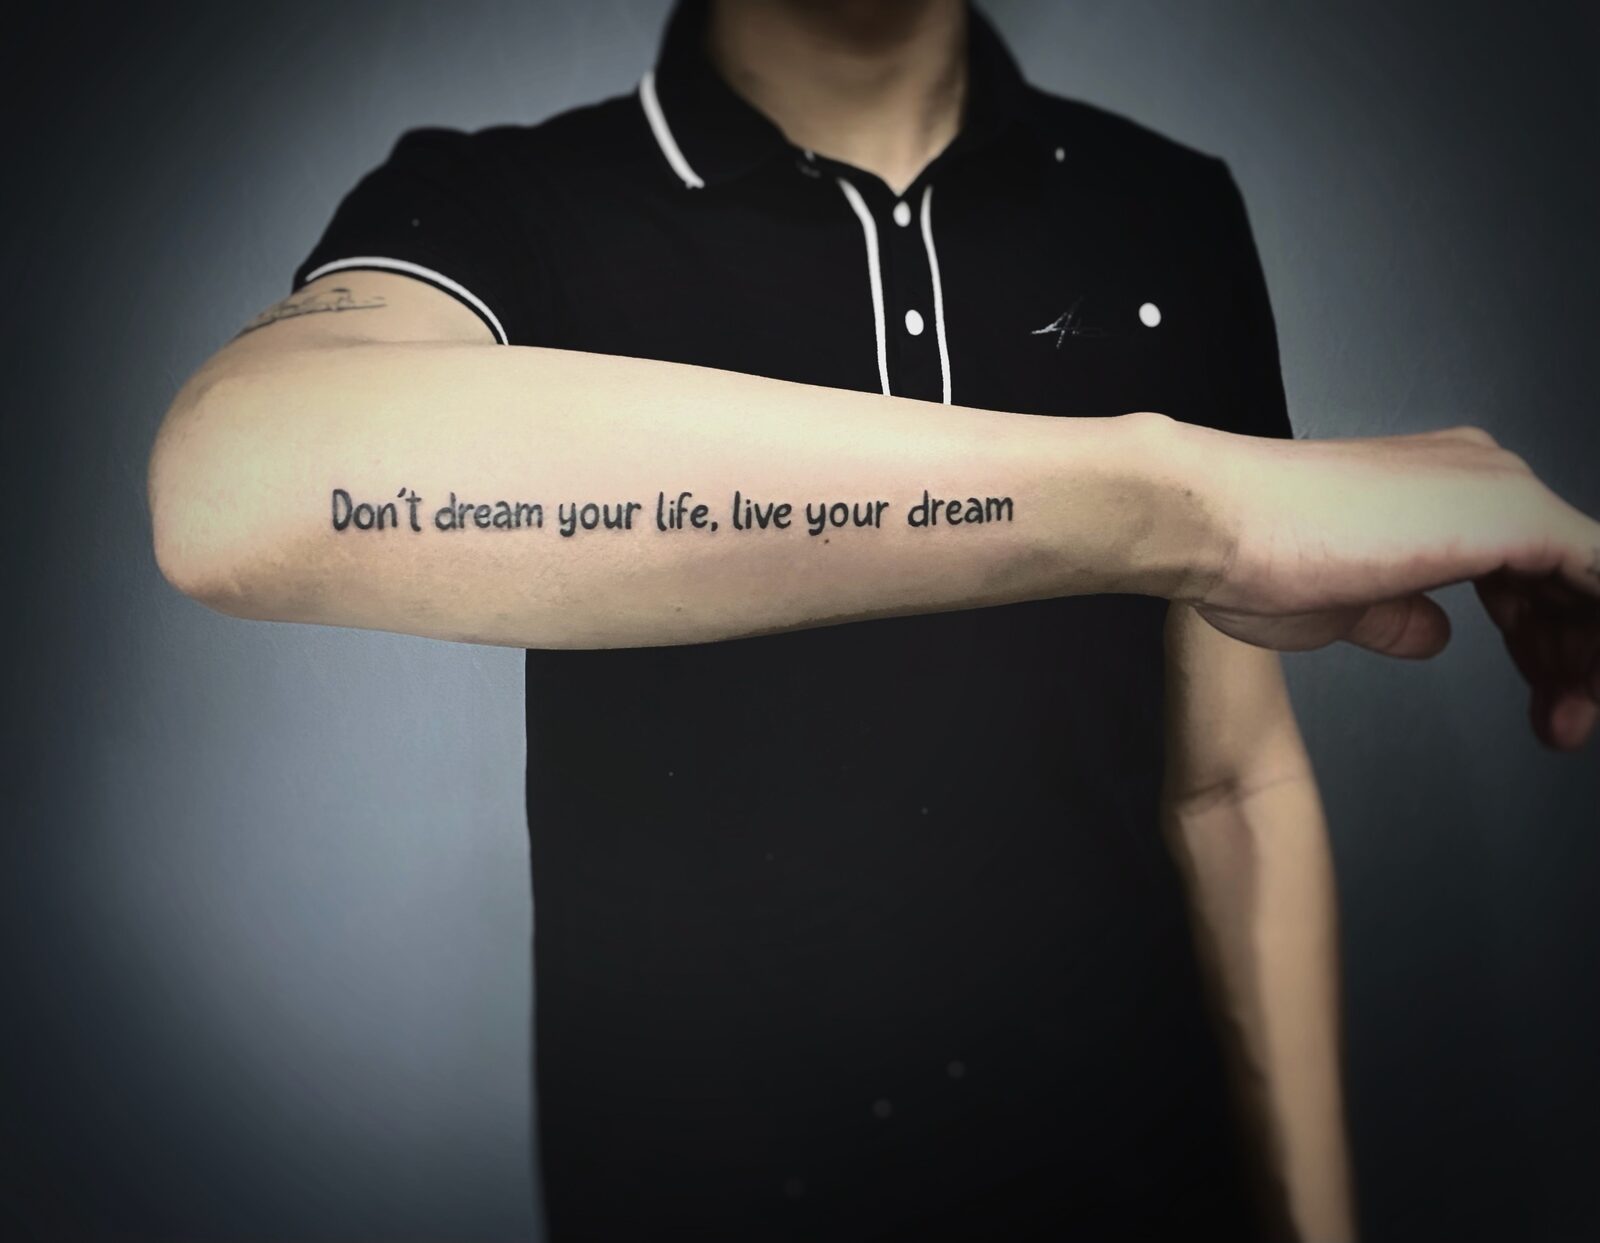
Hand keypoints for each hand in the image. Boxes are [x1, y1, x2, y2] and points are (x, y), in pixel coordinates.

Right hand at [1182, 422, 1599, 749]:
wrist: (1215, 521)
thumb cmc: (1250, 556)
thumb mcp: (1341, 605)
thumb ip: (1398, 614)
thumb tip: (1434, 634)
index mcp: (1440, 488)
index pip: (1527, 573)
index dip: (1541, 643)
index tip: (1539, 701)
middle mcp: (1481, 476)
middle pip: (1566, 579)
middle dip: (1569, 659)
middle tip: (1557, 727)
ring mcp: (1501, 491)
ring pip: (1592, 580)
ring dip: (1586, 658)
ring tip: (1564, 725)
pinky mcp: (1514, 517)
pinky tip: (1592, 679)